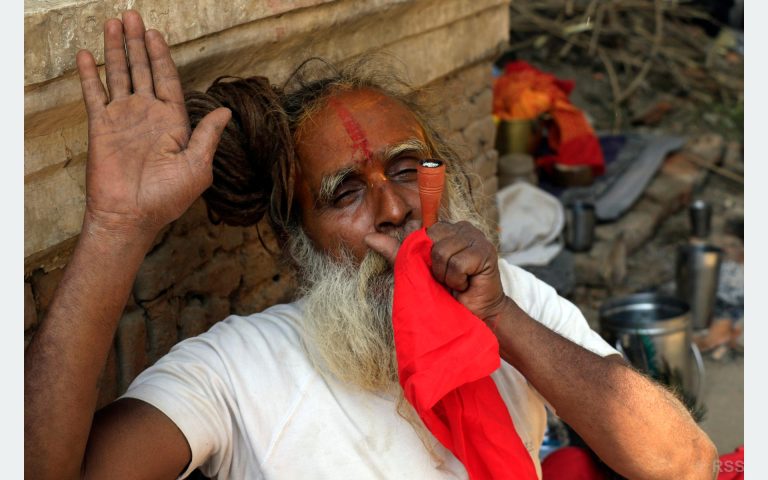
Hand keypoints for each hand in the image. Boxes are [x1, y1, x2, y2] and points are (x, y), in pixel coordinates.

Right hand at [76, 10, 230, 237]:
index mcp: (173, 122)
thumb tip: (226, 111)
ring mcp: (123, 119)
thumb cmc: (168, 198)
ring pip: (119, 75)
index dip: (162, 56)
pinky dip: (91, 75)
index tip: (156, 34)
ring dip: (116, 50)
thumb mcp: (197, 167)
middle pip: (143, 70)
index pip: (168, 80)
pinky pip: (94, 95)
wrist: (132, 217)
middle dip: (138, 43)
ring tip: (113, 22)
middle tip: (132, 16)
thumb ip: (208, 136)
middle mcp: (148, 115)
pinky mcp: (101, 126)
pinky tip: (88, 55)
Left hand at [365, 221, 506, 321]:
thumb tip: (368, 237)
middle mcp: (463, 228)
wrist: (474, 316)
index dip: (423, 255)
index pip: (423, 232)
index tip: (433, 271)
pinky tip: (465, 285)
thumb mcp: (417, 271)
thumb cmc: (446, 294)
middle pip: (431, 241)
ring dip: (445, 275)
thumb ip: (396, 252)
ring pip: (443, 252)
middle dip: (434, 266)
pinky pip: (457, 264)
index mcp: (447, 228)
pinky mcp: (485, 252)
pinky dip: (456, 280)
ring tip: (455, 283)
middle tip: (445, 279)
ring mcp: (477, 238)